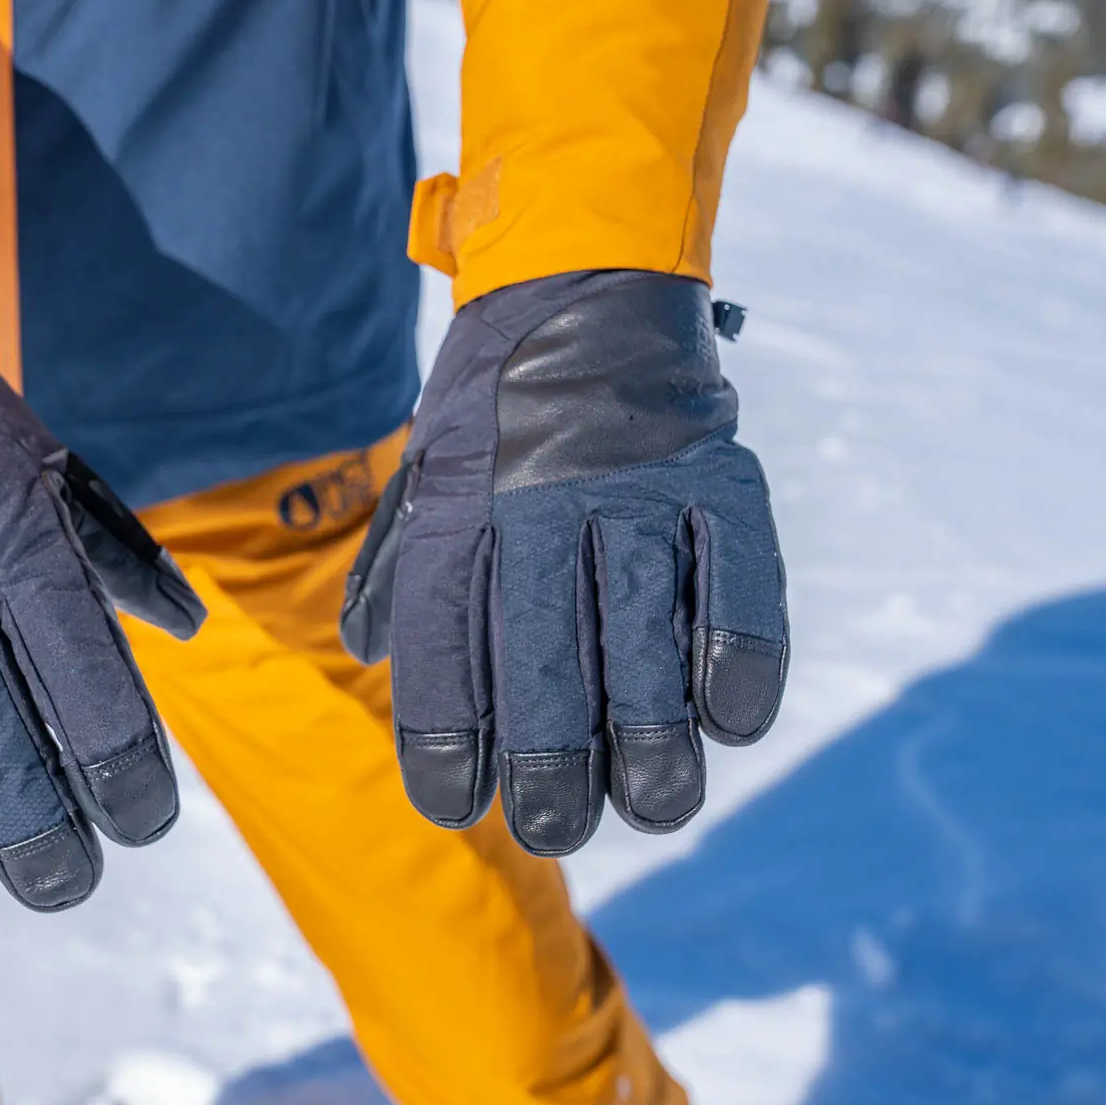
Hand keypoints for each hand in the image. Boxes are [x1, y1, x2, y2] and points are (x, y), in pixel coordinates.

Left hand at [342, 272, 786, 855]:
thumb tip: (367, 653)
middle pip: (539, 650)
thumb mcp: (426, 467)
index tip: (453, 803)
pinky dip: (738, 655)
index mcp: (459, 501)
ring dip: (650, 735)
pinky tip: (729, 721)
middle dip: (548, 758)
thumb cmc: (496, 402)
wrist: (586, 277)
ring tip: (653, 805)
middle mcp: (539, 497)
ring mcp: (635, 484)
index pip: (439, 631)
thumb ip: (399, 563)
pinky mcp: (718, 476)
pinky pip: (735, 577)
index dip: (445, 729)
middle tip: (556, 828)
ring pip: (642, 632)